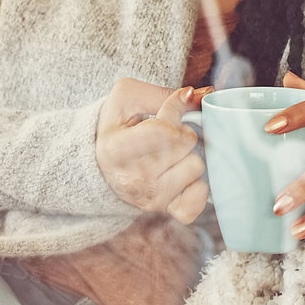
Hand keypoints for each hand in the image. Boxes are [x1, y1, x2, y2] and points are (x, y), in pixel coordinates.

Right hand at [94, 77, 216, 223]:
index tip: (170, 105)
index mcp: (115, 150)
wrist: (100, 163)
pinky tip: (179, 173)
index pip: (165, 130)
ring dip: (188, 155)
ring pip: (196, 167)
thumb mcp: (127, 98)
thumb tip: (204, 95)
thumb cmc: (116, 126)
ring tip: (169, 153)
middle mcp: (133, 180)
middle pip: (185, 144)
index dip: (174, 110)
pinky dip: (196, 184)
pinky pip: (198, 199)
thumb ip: (164, 94)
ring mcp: (150, 199)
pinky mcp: (166, 210)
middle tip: (166, 132)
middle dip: (181, 131)